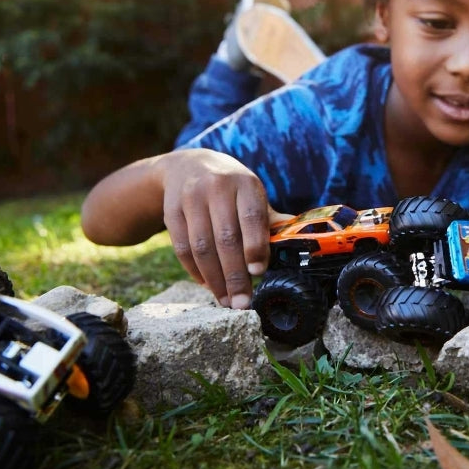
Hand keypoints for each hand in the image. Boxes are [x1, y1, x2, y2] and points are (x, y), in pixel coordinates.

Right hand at [159, 149, 291, 308]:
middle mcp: (216, 188)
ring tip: (226, 301)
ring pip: (201, 246)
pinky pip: (181, 248)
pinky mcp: (171, 212)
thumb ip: (269, 220)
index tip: (258, 272)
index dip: (255, 246)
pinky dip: (195, 271)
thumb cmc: (231, 188)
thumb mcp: (251, 194)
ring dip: (214, 279)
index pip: (251, 217)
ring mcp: (190, 198)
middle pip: (225, 238)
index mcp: (244, 183)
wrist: (188, 166)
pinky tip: (208, 285)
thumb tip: (297, 242)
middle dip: (234, 275)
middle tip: (242, 302)